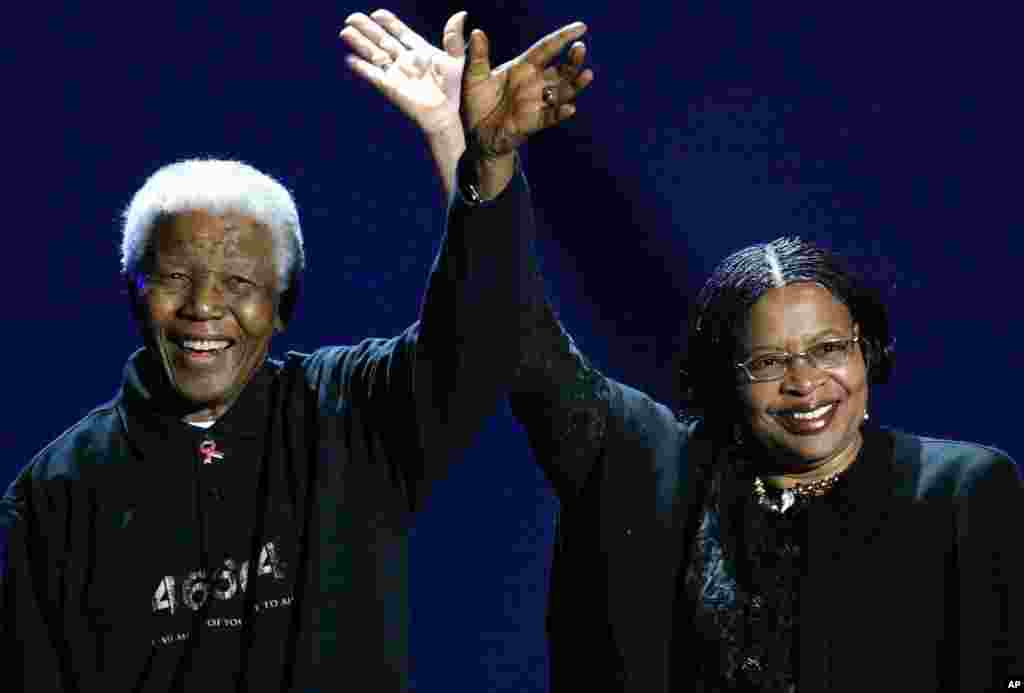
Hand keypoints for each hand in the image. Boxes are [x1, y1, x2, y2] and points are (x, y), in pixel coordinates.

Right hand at [341, 10, 466, 135]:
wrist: (443, 113)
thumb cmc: (451, 89)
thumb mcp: (455, 59)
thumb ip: (454, 37)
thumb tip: (461, 14)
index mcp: (419, 52)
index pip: (401, 33)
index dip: (389, 22)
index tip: (377, 13)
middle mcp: (404, 61)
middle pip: (381, 40)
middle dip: (367, 29)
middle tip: (351, 17)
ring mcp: (396, 73)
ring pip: (373, 54)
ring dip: (359, 43)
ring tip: (344, 31)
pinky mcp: (389, 87)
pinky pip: (372, 74)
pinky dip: (361, 67)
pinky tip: (350, 59)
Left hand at [462, 22, 592, 159]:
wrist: (476, 134)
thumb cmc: (476, 103)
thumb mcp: (474, 78)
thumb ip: (478, 56)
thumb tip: (477, 32)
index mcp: (522, 68)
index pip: (546, 49)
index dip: (563, 38)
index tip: (581, 27)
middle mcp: (534, 84)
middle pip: (561, 70)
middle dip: (572, 60)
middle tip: (580, 49)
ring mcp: (537, 103)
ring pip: (563, 92)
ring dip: (575, 84)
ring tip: (587, 74)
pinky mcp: (534, 122)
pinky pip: (551, 117)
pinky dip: (560, 113)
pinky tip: (570, 109)